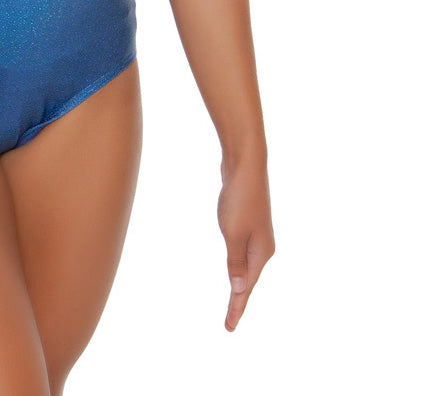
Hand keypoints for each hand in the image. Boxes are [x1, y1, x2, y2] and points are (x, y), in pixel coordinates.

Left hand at [216, 156, 273, 331]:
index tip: (228, 328)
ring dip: (239, 282)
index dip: (236, 308)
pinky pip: (242, 251)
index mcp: (261, 253)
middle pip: (249, 280)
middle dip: (239, 300)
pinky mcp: (250, 222)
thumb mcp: (233, 234)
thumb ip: (235, 262)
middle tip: (230, 322)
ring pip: (246, 265)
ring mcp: (257, 234)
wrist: (246, 164)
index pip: (246, 288)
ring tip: (234, 301)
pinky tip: (236, 266)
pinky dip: (237, 264)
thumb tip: (239, 288)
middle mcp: (263, 247)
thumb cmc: (239, 199)